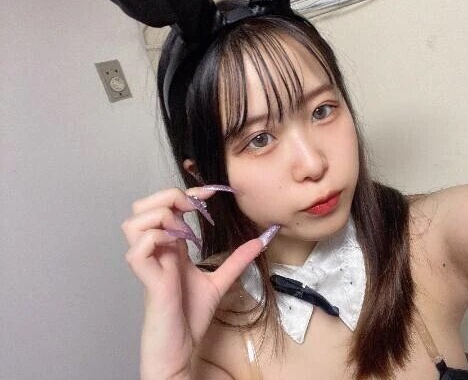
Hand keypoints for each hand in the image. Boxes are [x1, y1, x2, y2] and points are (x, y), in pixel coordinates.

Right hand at [121, 186, 277, 379]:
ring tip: (185, 231)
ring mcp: (149, 263)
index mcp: (169, 246)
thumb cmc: (189, 317)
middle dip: (170, 197)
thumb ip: (236, 260)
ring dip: (161, 217)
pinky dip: (158, 239)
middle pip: (142, 206)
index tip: (213, 192)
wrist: (180, 348)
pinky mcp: (147, 279)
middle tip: (196, 208)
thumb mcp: (219, 281)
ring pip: (134, 221)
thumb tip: (261, 241)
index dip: (188, 192)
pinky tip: (178, 247)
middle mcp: (155, 250)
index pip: (167, 207)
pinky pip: (139, 247)